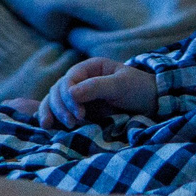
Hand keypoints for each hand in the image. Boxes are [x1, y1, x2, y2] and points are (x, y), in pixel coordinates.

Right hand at [37, 57, 158, 127]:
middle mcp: (80, 80)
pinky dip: (51, 117)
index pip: (69, 80)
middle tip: (72, 123)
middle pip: (58, 90)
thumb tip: (69, 93)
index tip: (80, 114)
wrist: (151, 104)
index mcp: (90, 68)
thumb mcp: (121, 85)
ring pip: (54, 101)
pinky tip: (45, 126)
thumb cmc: (138, 89)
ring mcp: (78, 96)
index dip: (68, 96)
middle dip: (60, 107)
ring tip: (50, 127)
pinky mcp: (79, 111)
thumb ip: (96, 87)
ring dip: (51, 112)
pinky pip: (59, 112)